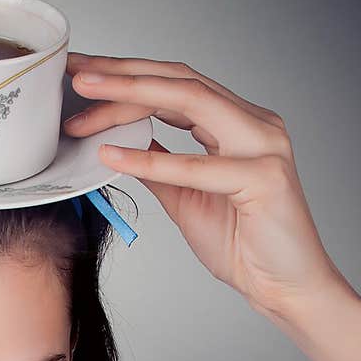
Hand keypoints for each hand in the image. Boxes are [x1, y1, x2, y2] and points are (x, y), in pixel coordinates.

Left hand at [62, 54, 345, 318]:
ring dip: (131, 95)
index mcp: (239, 124)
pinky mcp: (264, 177)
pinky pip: (196, 165)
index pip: (177, 85)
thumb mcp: (185, 199)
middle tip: (76, 72)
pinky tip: (112, 155)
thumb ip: (159, 168)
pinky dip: (150, 160)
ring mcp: (263, 145)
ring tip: (86, 97)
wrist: (283, 288)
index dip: (129, 75)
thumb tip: (119, 144)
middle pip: (180, 81)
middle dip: (123, 73)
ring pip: (190, 102)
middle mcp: (255, 123)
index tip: (84, 76)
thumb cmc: (243, 246)